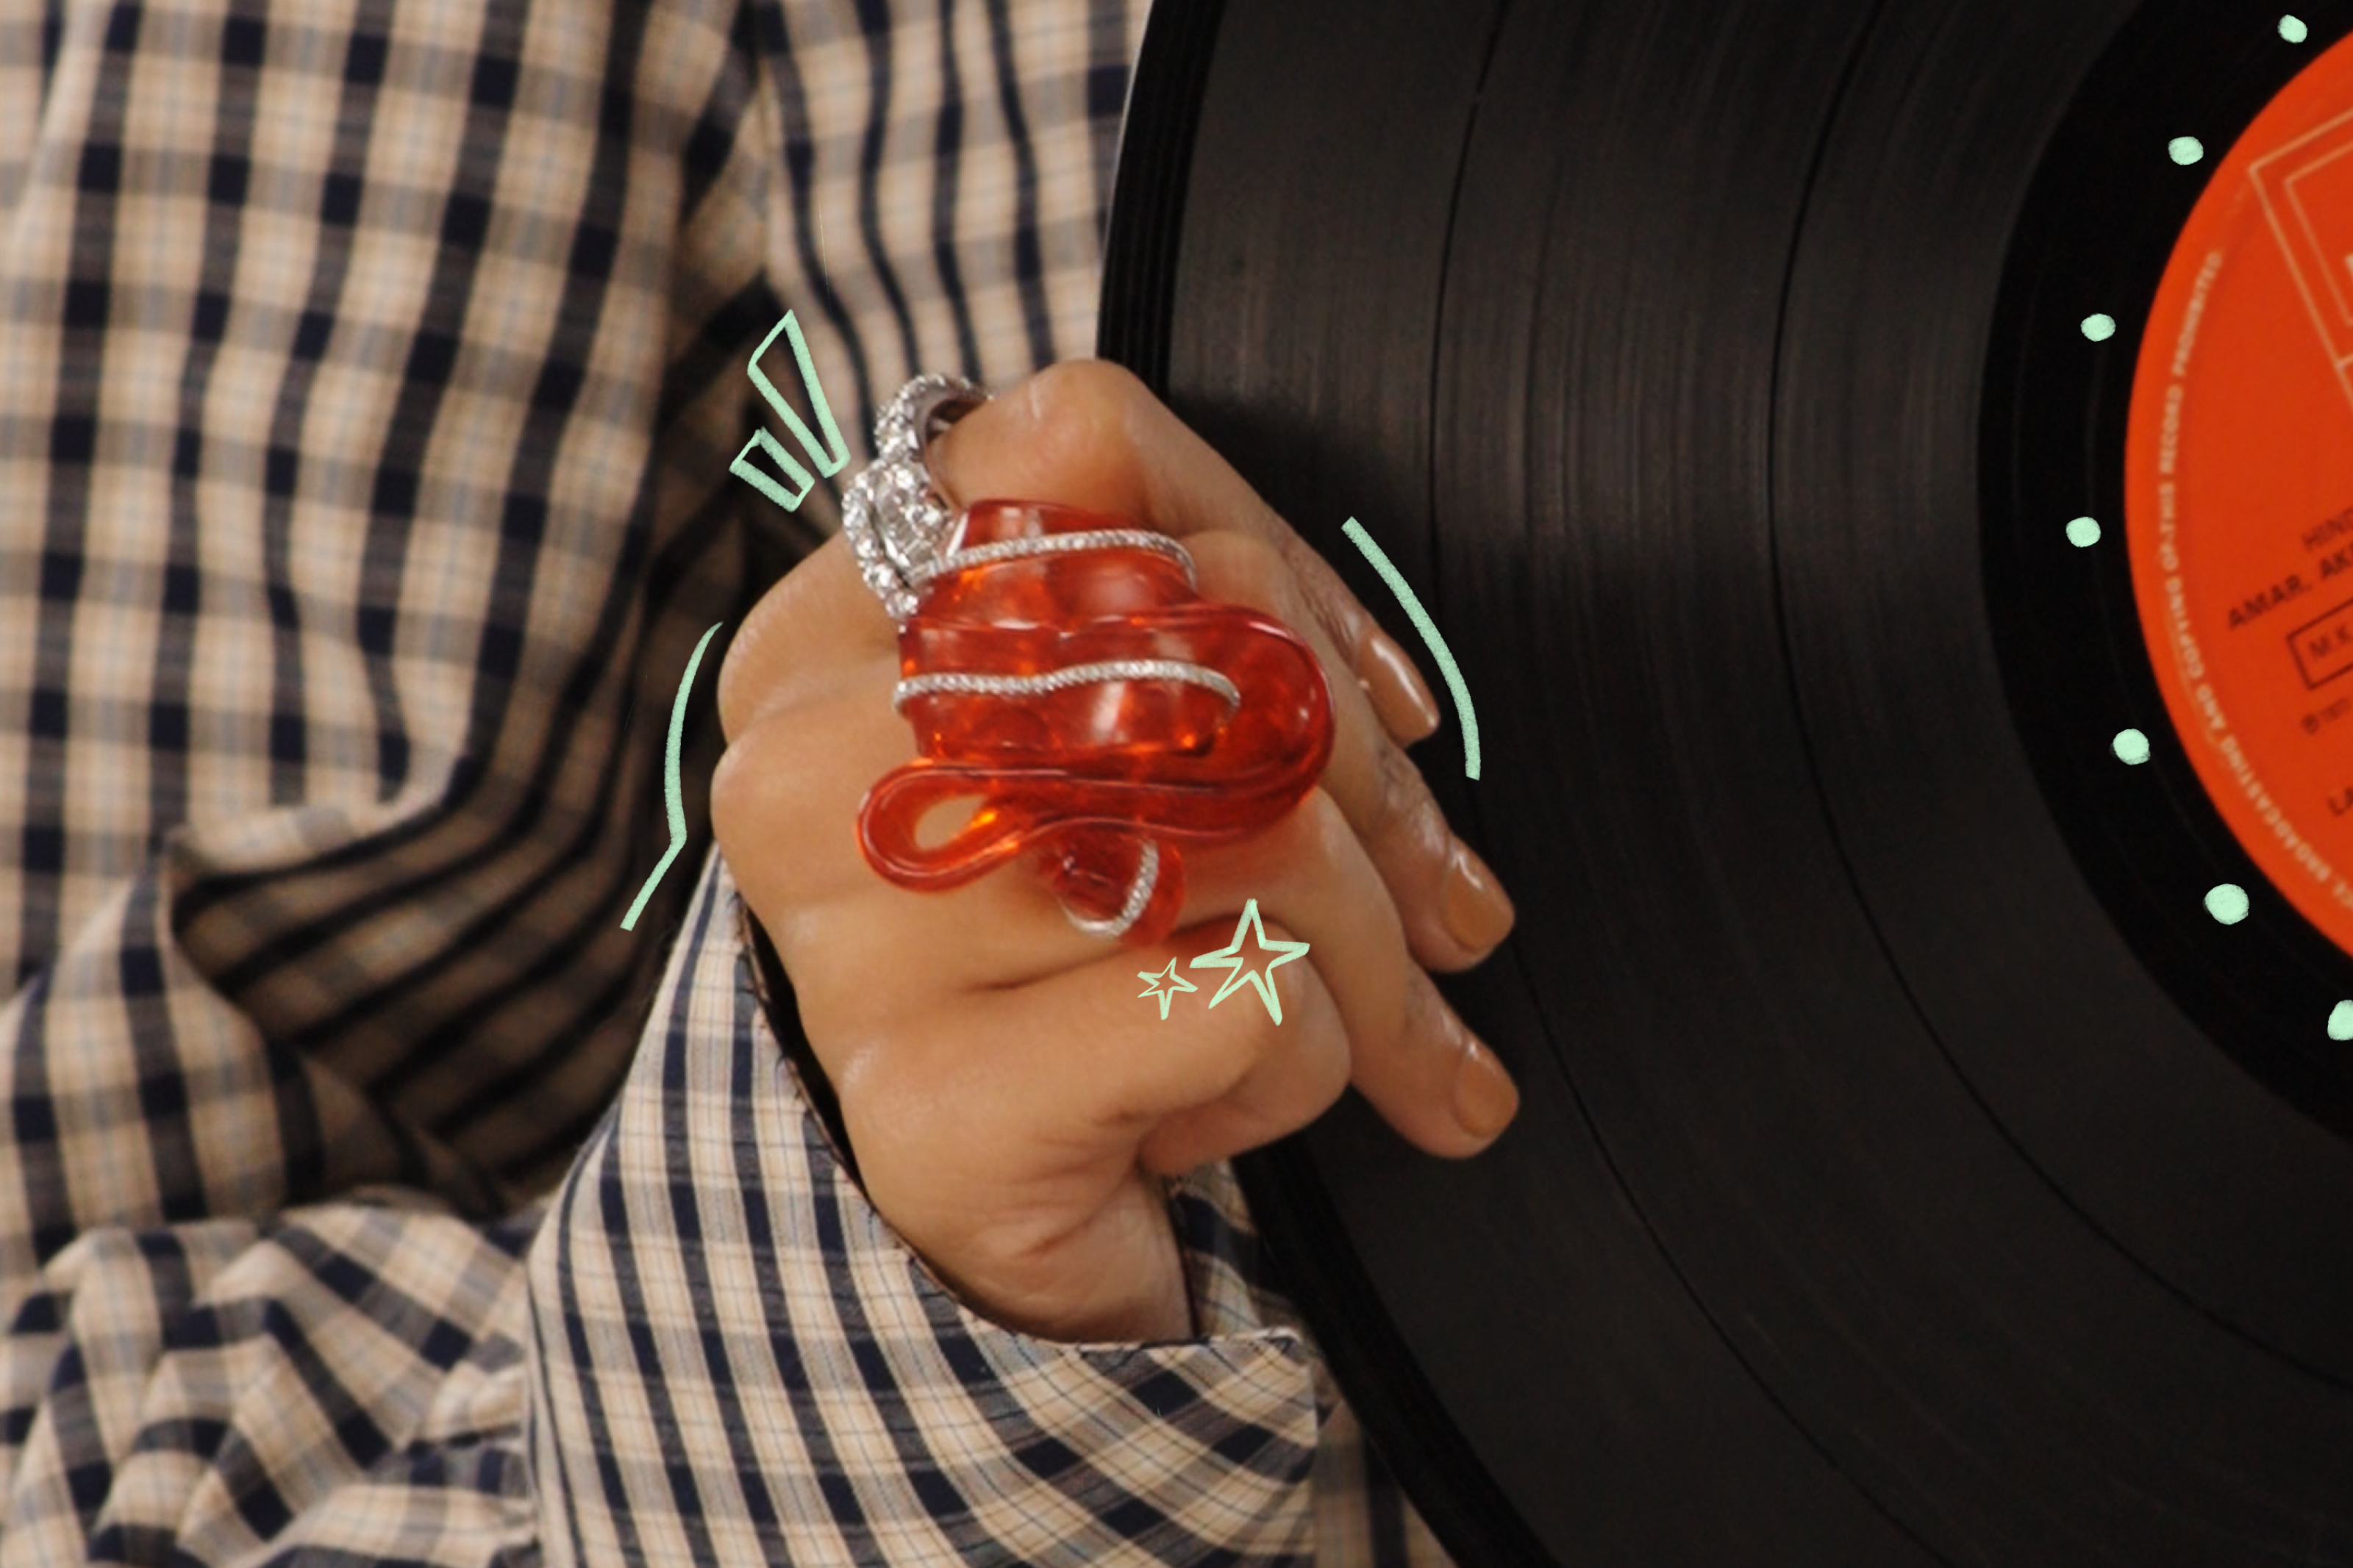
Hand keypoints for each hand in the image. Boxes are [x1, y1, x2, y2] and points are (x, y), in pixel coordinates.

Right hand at [710, 360, 1519, 1344]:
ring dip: (1374, 955)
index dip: (1270, 547)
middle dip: (1377, 786)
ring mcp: (849, 942)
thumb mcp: (1134, 765)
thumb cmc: (1081, 963)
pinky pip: (1241, 1003)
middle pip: (1199, 634)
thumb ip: (1217, 649)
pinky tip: (1234, 1114)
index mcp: (830, 631)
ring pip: (1250, 830)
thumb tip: (1384, 706)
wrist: (999, 1228)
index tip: (1363, 696)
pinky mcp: (930, 1113)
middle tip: (1450, 909)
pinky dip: (1310, 1065)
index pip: (1075, 438)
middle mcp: (810, 765)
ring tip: (1374, 1032)